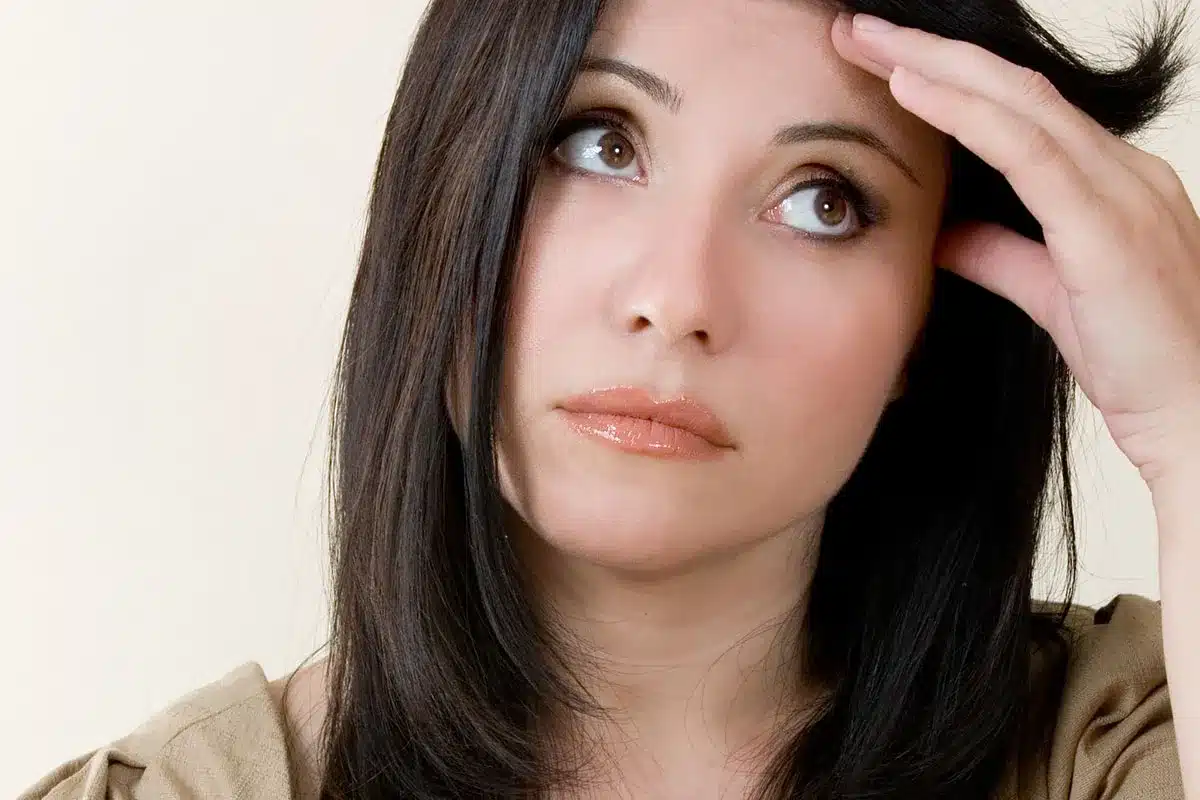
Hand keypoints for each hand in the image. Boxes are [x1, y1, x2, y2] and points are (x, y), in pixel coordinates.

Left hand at [831, 13, 1199, 487]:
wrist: (1197, 416)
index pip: (1019, 109)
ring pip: (1018, 100)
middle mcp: (1120, 169)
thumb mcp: (1052, 293)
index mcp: (1109, 182)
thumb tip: (946, 234)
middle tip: (857, 29)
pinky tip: (911, 88)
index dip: (950, 79)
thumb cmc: (1138, 359)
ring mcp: (1120, 190)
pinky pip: (1027, 151)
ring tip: (866, 39)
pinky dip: (965, 114)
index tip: (881, 63)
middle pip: (1013, 87)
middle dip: (931, 52)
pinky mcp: (1106, 227)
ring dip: (935, 65)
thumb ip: (1003, 255)